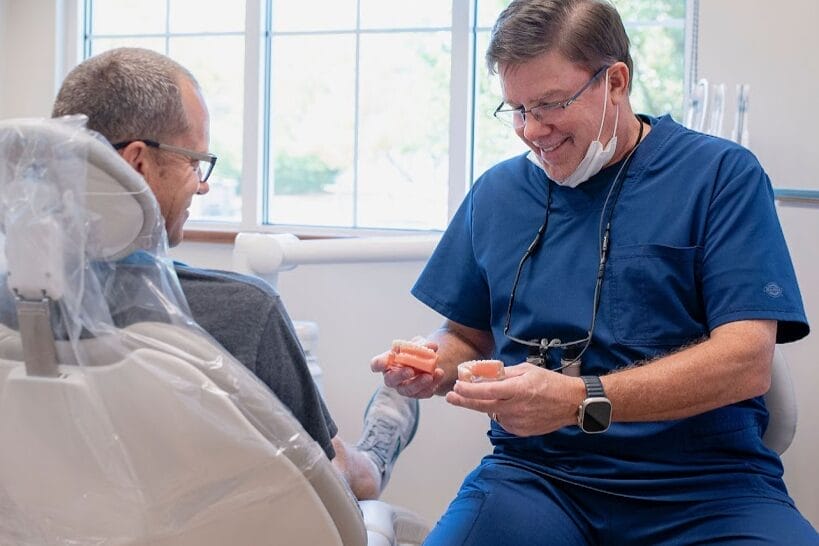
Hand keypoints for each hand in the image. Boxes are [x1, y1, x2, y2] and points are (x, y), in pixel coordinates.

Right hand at [370, 336, 444, 398]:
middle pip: (390, 380)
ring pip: (407, 390)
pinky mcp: (416, 394)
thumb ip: (423, 344)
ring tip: (430, 376)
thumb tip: (432, 346)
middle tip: (410, 371)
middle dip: (400, 375)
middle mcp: (392, 377)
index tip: (383, 363)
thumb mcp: (418, 344)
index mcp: (387, 362)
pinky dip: (431, 386)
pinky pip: (422, 393)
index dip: (378, 364)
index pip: (377, 364)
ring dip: (419, 383)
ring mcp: (403, 387)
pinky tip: (438, 376)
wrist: (427, 363)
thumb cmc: (415, 352)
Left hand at [445, 362, 583, 435]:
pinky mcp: (521, 431)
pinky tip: (510, 406)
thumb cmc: (551, 383)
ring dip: (487, 406)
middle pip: (483, 406)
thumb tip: (486, 374)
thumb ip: (506, 373)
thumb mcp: (528, 369)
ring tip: (495, 396)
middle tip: (451, 397)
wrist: (572, 403)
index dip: (468, 390)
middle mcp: (516, 407)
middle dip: (464, 401)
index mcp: (518, 389)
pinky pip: (503, 421)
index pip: (486, 391)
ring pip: (493, 414)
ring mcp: (518, 421)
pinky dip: (501, 413)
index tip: (457, 387)